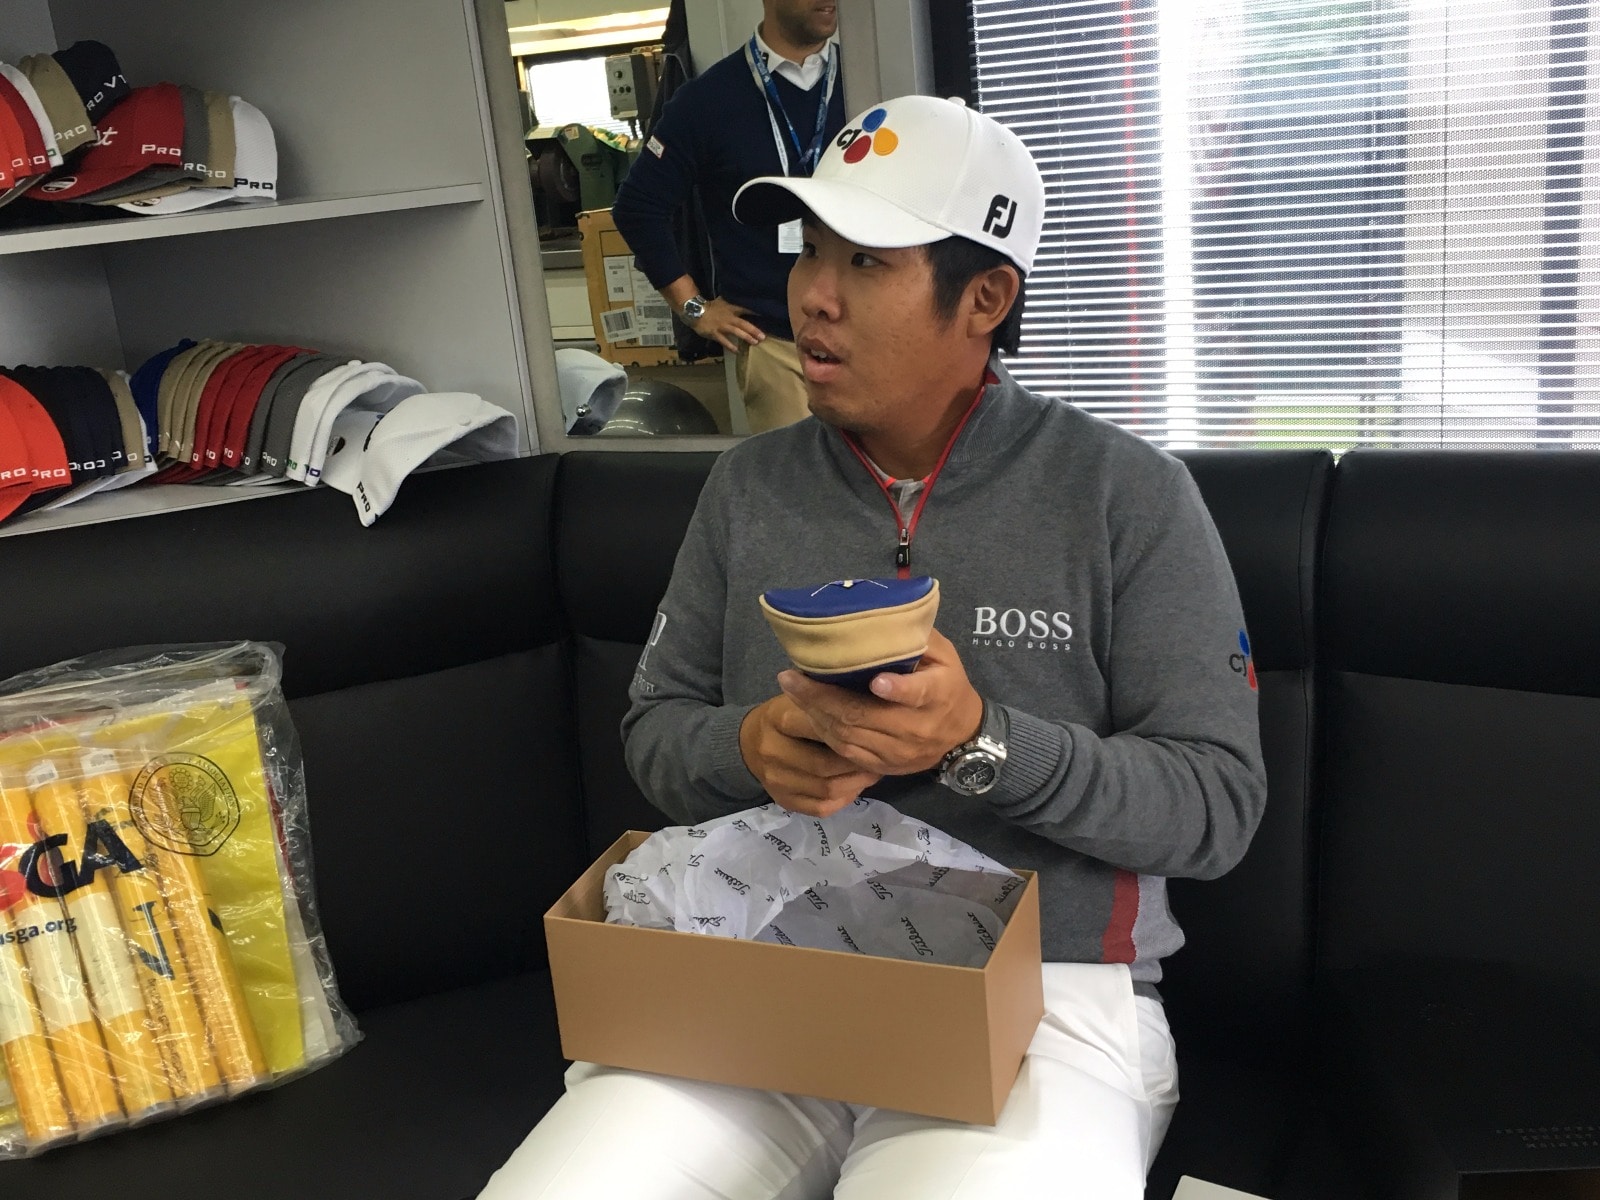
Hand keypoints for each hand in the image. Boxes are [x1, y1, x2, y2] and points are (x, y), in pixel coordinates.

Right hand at [690, 298, 764, 353]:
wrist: (695, 312)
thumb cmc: (710, 307)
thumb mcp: (723, 301)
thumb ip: (732, 302)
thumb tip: (742, 299)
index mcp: (731, 309)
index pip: (745, 309)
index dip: (755, 312)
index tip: (765, 315)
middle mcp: (728, 318)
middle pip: (743, 324)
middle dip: (753, 330)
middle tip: (763, 336)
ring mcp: (722, 326)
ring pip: (736, 332)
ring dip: (746, 337)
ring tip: (755, 342)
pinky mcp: (715, 333)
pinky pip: (724, 341)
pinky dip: (730, 346)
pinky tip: (737, 351)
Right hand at [739, 693, 880, 817]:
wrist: (748, 744)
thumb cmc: (784, 715)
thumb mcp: (799, 699)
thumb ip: (826, 700)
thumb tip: (870, 697)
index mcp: (778, 719)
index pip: (818, 727)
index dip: (850, 732)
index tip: (872, 731)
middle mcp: (773, 751)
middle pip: (824, 765)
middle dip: (857, 764)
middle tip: (878, 757)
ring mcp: (776, 780)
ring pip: (826, 790)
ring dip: (856, 783)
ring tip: (872, 772)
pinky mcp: (782, 800)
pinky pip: (821, 808)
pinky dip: (843, 799)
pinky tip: (855, 786)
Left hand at [775, 629, 983, 777]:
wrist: (962, 734)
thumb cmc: (948, 683)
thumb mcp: (944, 655)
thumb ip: (917, 636)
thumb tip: (881, 611)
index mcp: (938, 694)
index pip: (919, 694)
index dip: (897, 689)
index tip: (876, 681)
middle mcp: (918, 727)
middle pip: (865, 716)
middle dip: (823, 697)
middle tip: (790, 678)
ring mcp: (900, 752)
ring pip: (850, 736)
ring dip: (816, 713)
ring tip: (791, 690)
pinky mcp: (886, 767)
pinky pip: (847, 753)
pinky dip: (824, 732)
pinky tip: (808, 712)